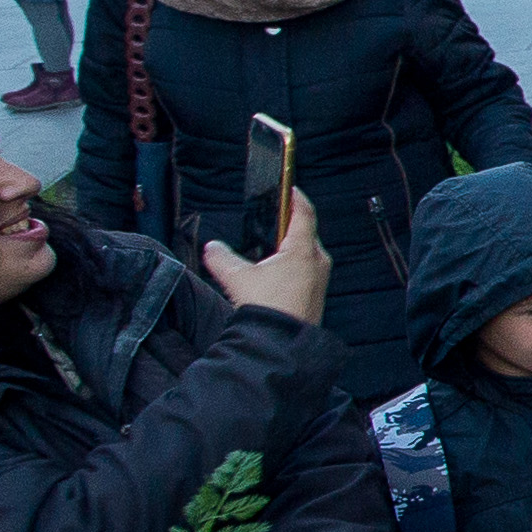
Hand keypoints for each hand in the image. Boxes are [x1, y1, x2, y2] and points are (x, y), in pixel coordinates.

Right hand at [202, 183, 329, 325]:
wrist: (282, 343)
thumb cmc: (266, 307)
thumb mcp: (238, 278)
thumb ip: (222, 257)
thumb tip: (212, 247)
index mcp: (304, 250)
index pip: (304, 213)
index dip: (296, 197)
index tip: (289, 187)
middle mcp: (318, 262)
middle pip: (306, 233)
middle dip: (289, 225)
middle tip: (271, 219)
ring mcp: (320, 280)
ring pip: (306, 255)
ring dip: (289, 249)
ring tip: (268, 249)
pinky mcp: (316, 295)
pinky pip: (306, 272)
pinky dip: (291, 266)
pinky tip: (274, 275)